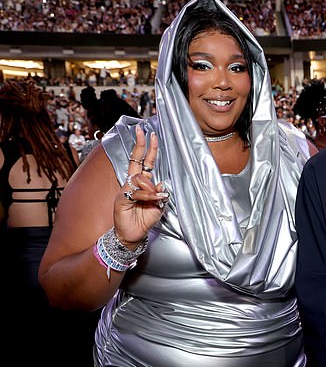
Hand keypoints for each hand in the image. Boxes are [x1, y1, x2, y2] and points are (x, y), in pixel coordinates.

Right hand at [113, 125, 167, 247]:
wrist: (134, 235)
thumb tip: (161, 185)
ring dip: (151, 188)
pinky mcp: (122, 198)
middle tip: (143, 131)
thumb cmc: (145, 220)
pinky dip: (147, 196)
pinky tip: (152, 201)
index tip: (151, 135)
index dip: (148, 149)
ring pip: (140, 179)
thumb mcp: (158, 206)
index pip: (145, 162)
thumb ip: (160, 194)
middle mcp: (133, 183)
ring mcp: (126, 190)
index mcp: (143, 183)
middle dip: (140, 145)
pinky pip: (136, 192)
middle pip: (136, 160)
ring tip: (155, 200)